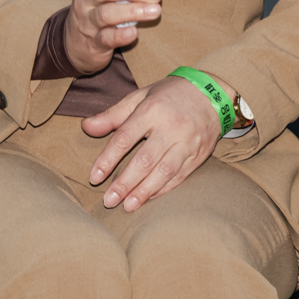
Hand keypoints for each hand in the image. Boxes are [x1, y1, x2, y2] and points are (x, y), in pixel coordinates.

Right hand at [65, 0, 161, 75]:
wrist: (76, 44)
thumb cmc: (100, 9)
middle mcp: (85, 0)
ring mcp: (87, 22)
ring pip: (106, 14)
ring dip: (133, 11)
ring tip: (154, 11)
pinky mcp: (93, 43)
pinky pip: (106, 38)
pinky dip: (121, 35)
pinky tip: (134, 32)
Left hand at [80, 75, 222, 209]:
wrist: (212, 92)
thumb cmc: (169, 95)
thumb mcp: (141, 97)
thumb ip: (113, 115)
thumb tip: (86, 127)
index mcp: (152, 110)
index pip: (125, 138)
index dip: (108, 159)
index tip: (94, 177)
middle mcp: (171, 127)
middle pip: (145, 159)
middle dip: (125, 183)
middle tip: (108, 200)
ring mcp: (188, 142)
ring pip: (164, 171)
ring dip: (144, 191)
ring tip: (127, 206)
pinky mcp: (199, 154)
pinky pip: (180, 175)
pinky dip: (163, 189)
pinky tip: (149, 198)